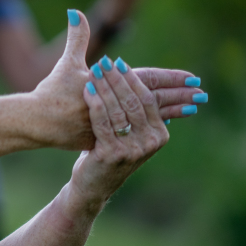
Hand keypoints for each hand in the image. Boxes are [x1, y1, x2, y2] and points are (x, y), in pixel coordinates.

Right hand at [30, 12, 202, 150]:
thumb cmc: (51, 92)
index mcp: (111, 86)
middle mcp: (115, 106)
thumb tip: (75, 11)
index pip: (147, 80)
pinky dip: (148, 125)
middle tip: (202, 94)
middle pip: (153, 99)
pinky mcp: (106, 139)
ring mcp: (112, 124)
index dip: (171, 78)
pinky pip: (132, 130)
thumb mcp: (66, 63)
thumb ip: (77, 37)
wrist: (34, 123)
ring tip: (192, 108)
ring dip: (171, 111)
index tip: (193, 78)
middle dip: (179, 96)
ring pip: (147, 116)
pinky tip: (164, 123)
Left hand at [64, 54, 187, 215]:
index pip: (148, 99)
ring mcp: (132, 150)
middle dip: (117, 79)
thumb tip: (143, 76)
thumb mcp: (132, 134)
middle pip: (133, 102)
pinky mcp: (112, 155)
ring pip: (118, 110)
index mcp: (159, 134)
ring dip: (104, 87)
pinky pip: (102, 123)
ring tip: (93, 71)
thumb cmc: (111, 152)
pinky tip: (86, 90)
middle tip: (104, 61)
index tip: (118, 61)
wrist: (94, 185)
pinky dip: (94, 103)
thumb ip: (139, 112)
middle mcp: (150, 142)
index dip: (132, 79)